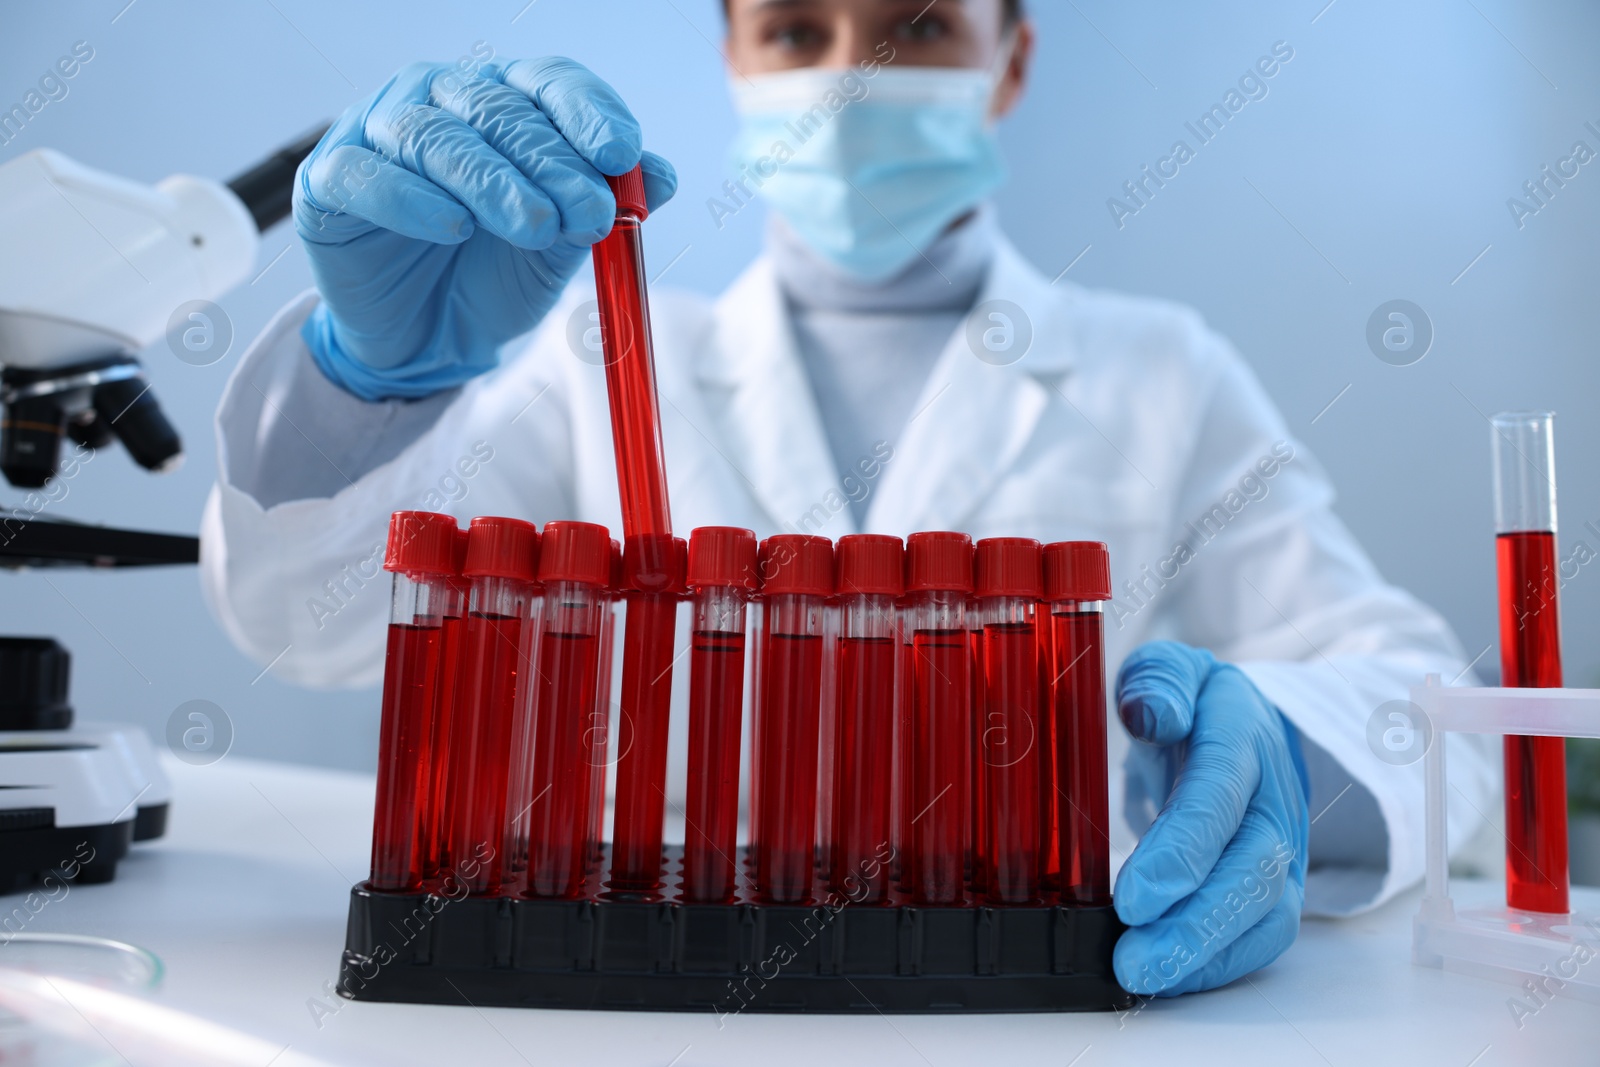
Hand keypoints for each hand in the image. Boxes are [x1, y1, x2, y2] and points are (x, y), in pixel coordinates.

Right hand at [292, 57, 676, 399]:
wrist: (428, 340)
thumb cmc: (493, 276)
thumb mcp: (562, 247)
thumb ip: (605, 207)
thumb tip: (662, 175)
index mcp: (500, 104)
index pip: (547, 82)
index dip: (587, 112)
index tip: (622, 155)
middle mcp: (437, 101)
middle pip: (497, 111)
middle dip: (552, 163)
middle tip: (591, 213)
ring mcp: (377, 133)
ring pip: (434, 136)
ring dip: (492, 181)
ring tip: (536, 228)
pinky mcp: (329, 181)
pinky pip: (365, 175)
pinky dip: (411, 198)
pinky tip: (452, 227)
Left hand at [1112, 641, 1309, 996]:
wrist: (1243, 725)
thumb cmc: (1192, 703)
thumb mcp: (1169, 671)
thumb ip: (1159, 683)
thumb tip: (1155, 713)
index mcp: (1243, 734)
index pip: (1220, 797)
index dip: (1182, 851)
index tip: (1134, 899)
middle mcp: (1275, 797)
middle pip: (1252, 869)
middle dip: (1195, 922)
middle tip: (1135, 960)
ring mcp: (1285, 847)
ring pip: (1265, 913)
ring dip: (1206, 954)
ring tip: (1145, 978)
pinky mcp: (1278, 886)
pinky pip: (1261, 936)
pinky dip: (1219, 964)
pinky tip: (1169, 978)